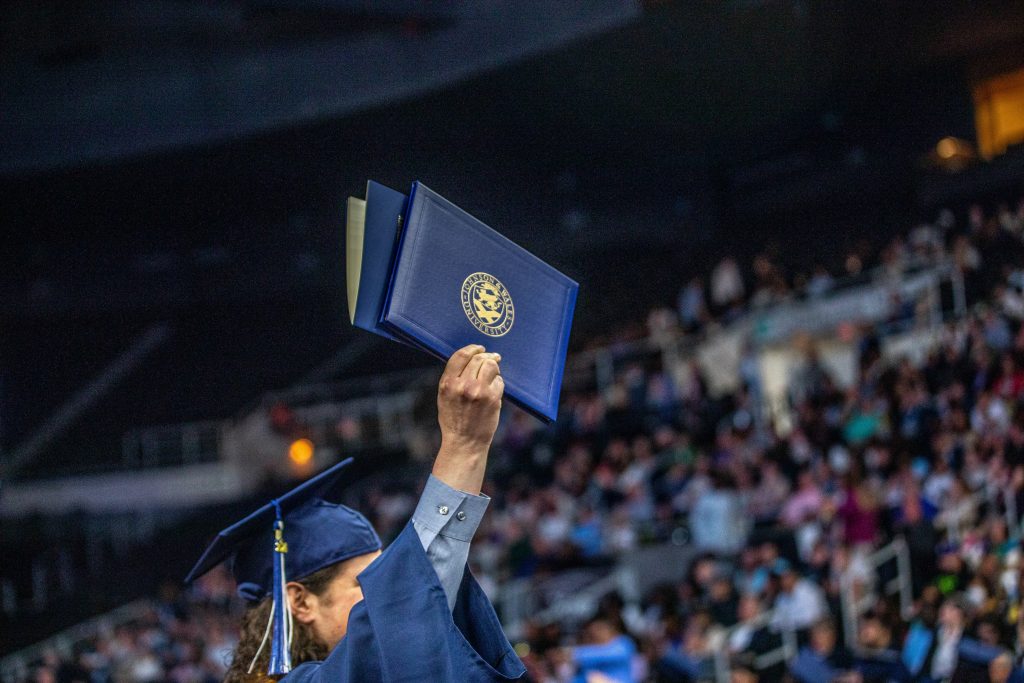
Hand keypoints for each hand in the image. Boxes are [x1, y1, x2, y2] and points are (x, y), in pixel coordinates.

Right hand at [432, 345, 503, 493]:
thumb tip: (470, 358)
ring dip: (494, 368)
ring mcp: (479, 391)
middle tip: (493, 358)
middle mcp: (462, 385)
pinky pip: (499, 382)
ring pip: (491, 366)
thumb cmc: (454, 419)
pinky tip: (494, 391)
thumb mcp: (445, 396)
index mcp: (448, 383)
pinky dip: (498, 383)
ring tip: (493, 374)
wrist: (465, 442)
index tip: (479, 348)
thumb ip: (453, 377)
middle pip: (478, 359)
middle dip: (487, 356)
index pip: (461, 356)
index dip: (472, 348)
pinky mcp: (492, 399)